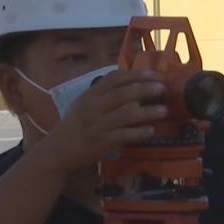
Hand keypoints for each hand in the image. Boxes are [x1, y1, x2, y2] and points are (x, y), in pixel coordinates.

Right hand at [39, 70, 166, 171]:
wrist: (58, 150)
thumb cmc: (75, 124)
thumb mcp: (84, 104)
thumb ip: (103, 94)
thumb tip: (132, 83)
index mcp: (90, 95)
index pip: (114, 79)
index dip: (135, 75)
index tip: (153, 74)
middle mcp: (93, 108)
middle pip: (122, 94)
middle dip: (145, 89)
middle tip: (163, 88)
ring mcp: (98, 126)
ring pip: (126, 116)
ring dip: (147, 112)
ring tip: (164, 110)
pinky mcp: (102, 143)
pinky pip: (125, 136)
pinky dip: (139, 133)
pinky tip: (151, 131)